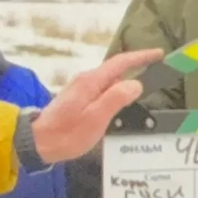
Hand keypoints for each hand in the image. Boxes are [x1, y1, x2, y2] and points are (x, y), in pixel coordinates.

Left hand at [32, 48, 162, 163]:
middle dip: (137, 68)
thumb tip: (136, 84)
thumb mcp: (95, 119)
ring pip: (110, 82)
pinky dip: (116, 93)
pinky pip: (103, 90)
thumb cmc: (67, 133)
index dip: (141, 57)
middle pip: (116, 70)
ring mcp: (81, 88)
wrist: (37, 142)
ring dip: (126, 83)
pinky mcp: (78, 98)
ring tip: (144, 91)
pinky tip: (122, 104)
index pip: (121, 62)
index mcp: (91, 81)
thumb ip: (116, 99)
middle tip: (157, 73)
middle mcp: (86, 80)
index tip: (159, 54)